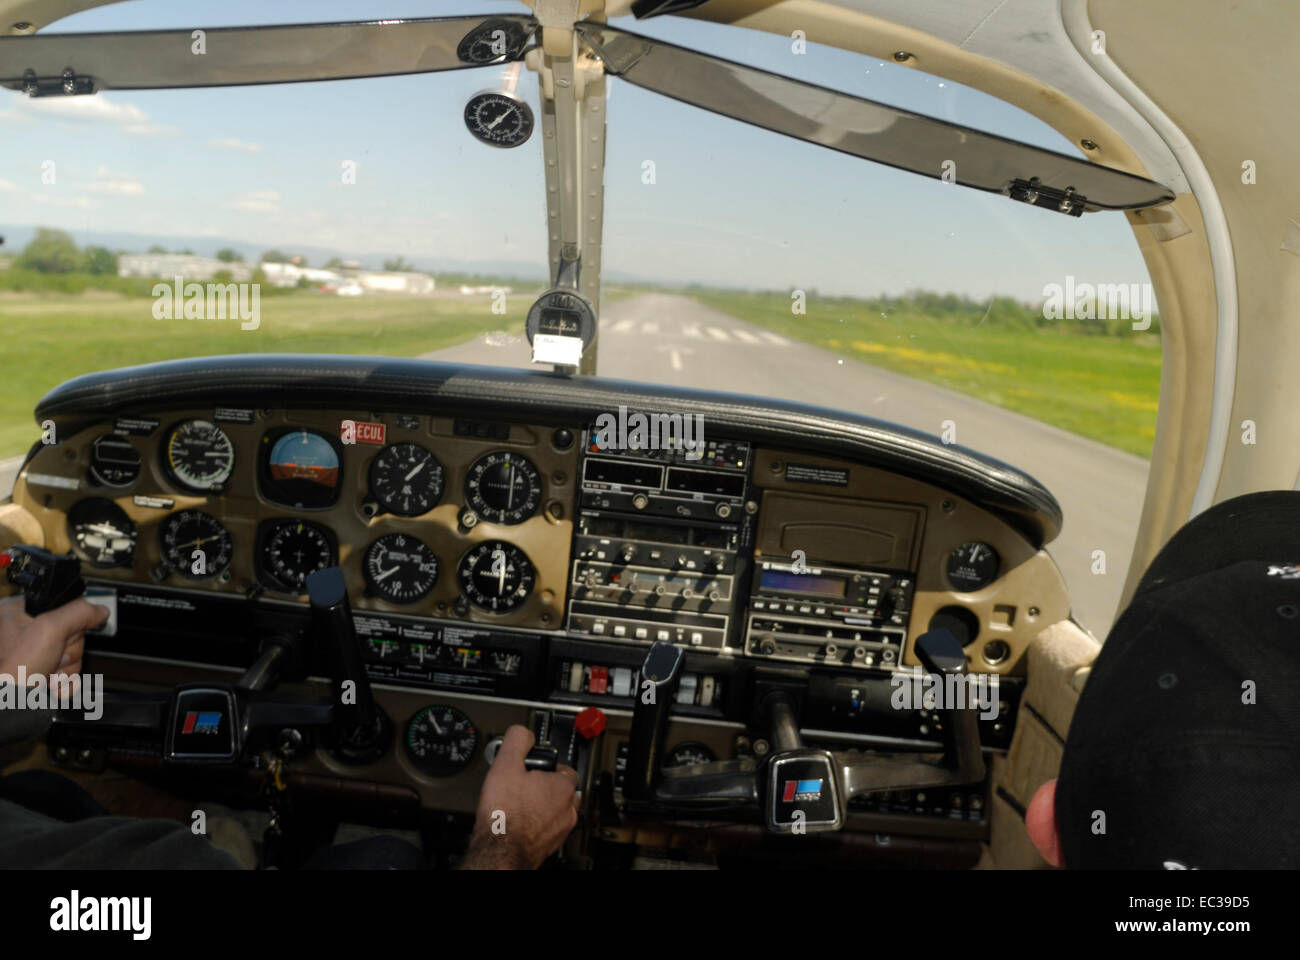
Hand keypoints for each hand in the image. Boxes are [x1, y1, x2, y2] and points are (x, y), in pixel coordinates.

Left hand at [0, 595, 107, 679]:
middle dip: (67, 653)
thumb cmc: (12, 671)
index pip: (64, 607)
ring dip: (66, 670)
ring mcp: (34, 656)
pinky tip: (52, 685)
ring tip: (46, 675)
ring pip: (72, 657)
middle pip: (72, 634)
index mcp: (19, 614)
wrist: (8, 703)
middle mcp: (26, 634)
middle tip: (51, 659)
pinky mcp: (42, 674)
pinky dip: (66, 683)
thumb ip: (78, 613)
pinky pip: (69, 675)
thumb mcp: (49, 630)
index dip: (72, 624)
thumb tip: (100, 610)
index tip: (64, 636)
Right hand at [460, 725, 577, 868]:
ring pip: (556, 810)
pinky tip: (519, 822)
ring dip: (542, 806)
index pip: (565, 768)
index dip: (546, 765)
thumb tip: (523, 732)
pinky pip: (547, 829)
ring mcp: (560, 830)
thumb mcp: (505, 764)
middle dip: (545, 786)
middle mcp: (568, 809)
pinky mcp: (550, 845)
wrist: (499, 851)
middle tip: (524, 785)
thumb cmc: (505, 814)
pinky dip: (537, 824)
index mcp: (563, 786)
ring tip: (520, 804)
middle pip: (562, 790)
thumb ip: (518, 741)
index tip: (532, 767)